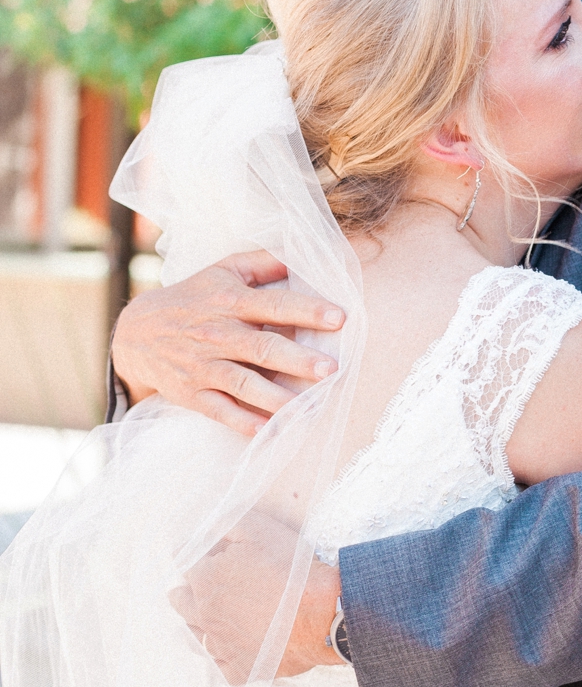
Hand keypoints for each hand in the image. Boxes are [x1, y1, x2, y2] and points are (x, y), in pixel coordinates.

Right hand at [112, 250, 345, 436]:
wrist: (136, 333)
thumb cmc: (193, 297)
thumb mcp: (223, 270)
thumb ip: (262, 262)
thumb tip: (302, 255)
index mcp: (230, 301)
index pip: (274, 305)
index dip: (306, 311)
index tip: (339, 318)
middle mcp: (217, 334)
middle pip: (263, 348)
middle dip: (298, 360)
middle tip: (331, 369)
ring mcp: (203, 366)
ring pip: (244, 384)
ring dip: (278, 397)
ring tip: (309, 407)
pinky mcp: (191, 393)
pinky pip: (220, 410)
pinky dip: (242, 422)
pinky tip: (267, 430)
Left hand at [170, 510, 343, 680]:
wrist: (324, 616)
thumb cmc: (292, 571)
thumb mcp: (259, 530)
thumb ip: (226, 524)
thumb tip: (206, 531)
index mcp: (205, 580)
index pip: (188, 565)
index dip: (199, 557)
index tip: (203, 556)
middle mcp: (205, 616)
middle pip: (182, 603)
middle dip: (185, 592)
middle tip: (191, 589)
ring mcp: (221, 646)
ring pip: (198, 636)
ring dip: (201, 624)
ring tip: (210, 619)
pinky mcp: (241, 669)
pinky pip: (223, 665)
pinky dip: (226, 656)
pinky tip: (233, 648)